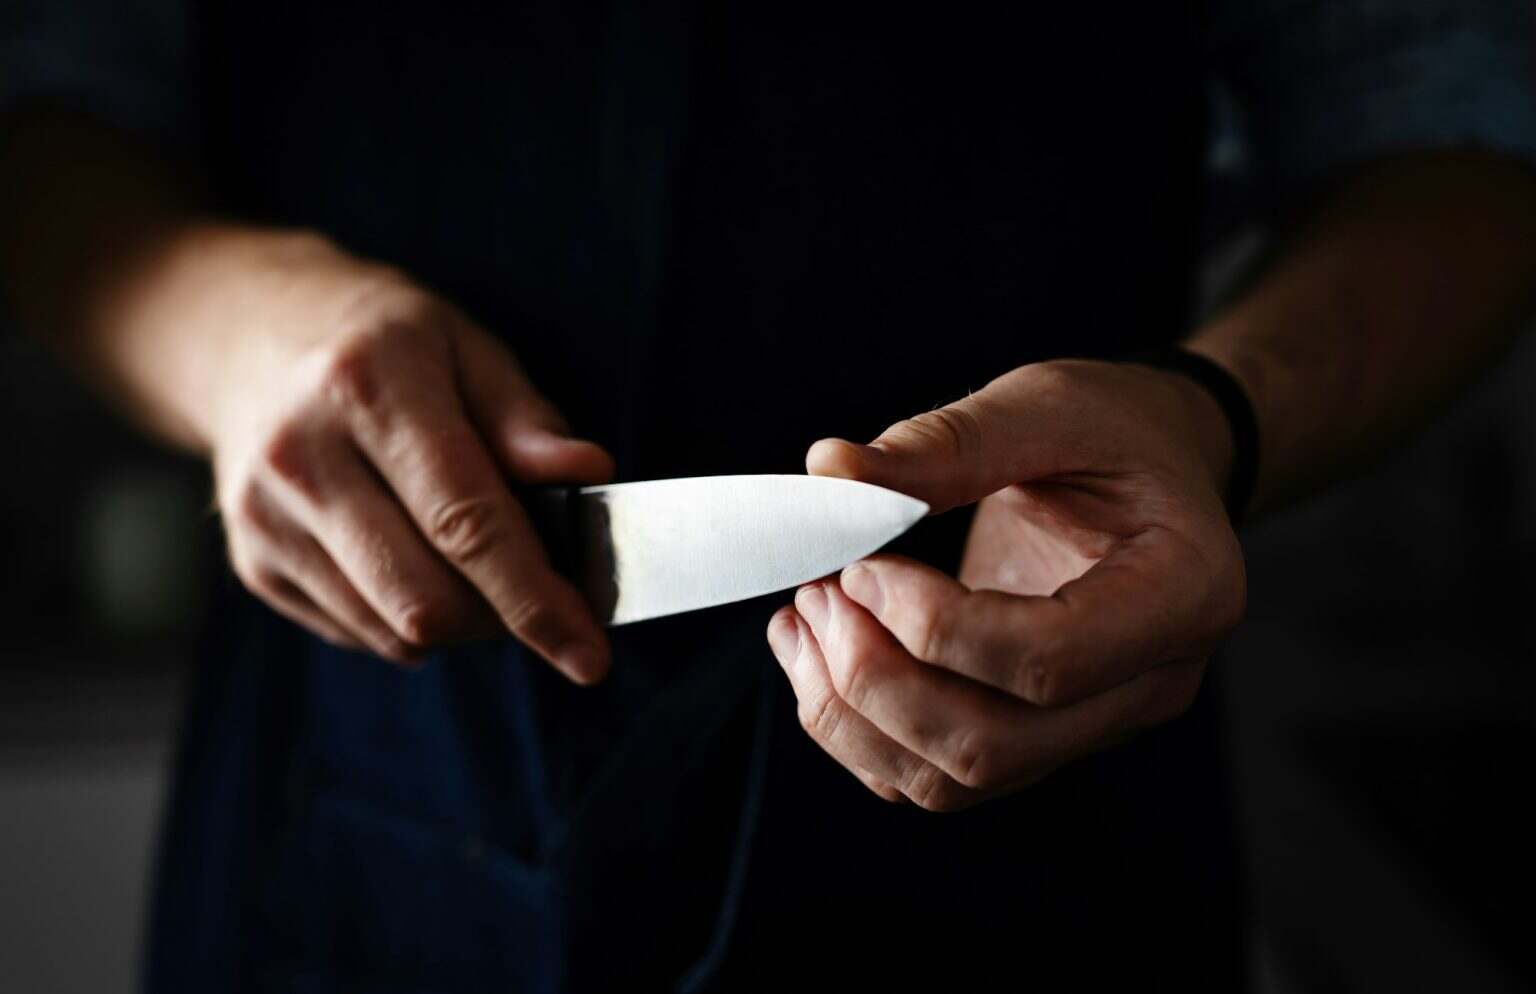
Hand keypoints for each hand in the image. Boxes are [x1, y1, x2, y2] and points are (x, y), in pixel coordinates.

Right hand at [201, 229, 612, 680]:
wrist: (249, 336)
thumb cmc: (385, 344)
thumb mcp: (467, 349)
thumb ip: (526, 421)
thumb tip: (589, 474)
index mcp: (370, 387)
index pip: (465, 522)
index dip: (535, 599)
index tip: (589, 654)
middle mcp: (303, 456)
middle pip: (425, 600)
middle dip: (505, 618)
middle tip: (542, 589)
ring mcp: (265, 517)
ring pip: (394, 631)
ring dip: (462, 625)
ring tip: (479, 567)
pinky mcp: (252, 563)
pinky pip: (359, 634)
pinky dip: (410, 622)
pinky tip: (417, 562)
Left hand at [767, 359, 1245, 808]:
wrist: (1151, 465)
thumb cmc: (1115, 428)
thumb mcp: (1047, 406)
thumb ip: (948, 443)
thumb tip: (830, 471)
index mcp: (1183, 595)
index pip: (1048, 661)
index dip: (934, 627)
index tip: (863, 564)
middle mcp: (1147, 685)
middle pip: (993, 744)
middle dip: (878, 681)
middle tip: (819, 590)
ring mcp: (1090, 725)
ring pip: (954, 779)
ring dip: (854, 714)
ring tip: (804, 617)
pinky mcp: (1034, 737)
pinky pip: (932, 773)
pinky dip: (859, 730)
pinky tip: (818, 651)